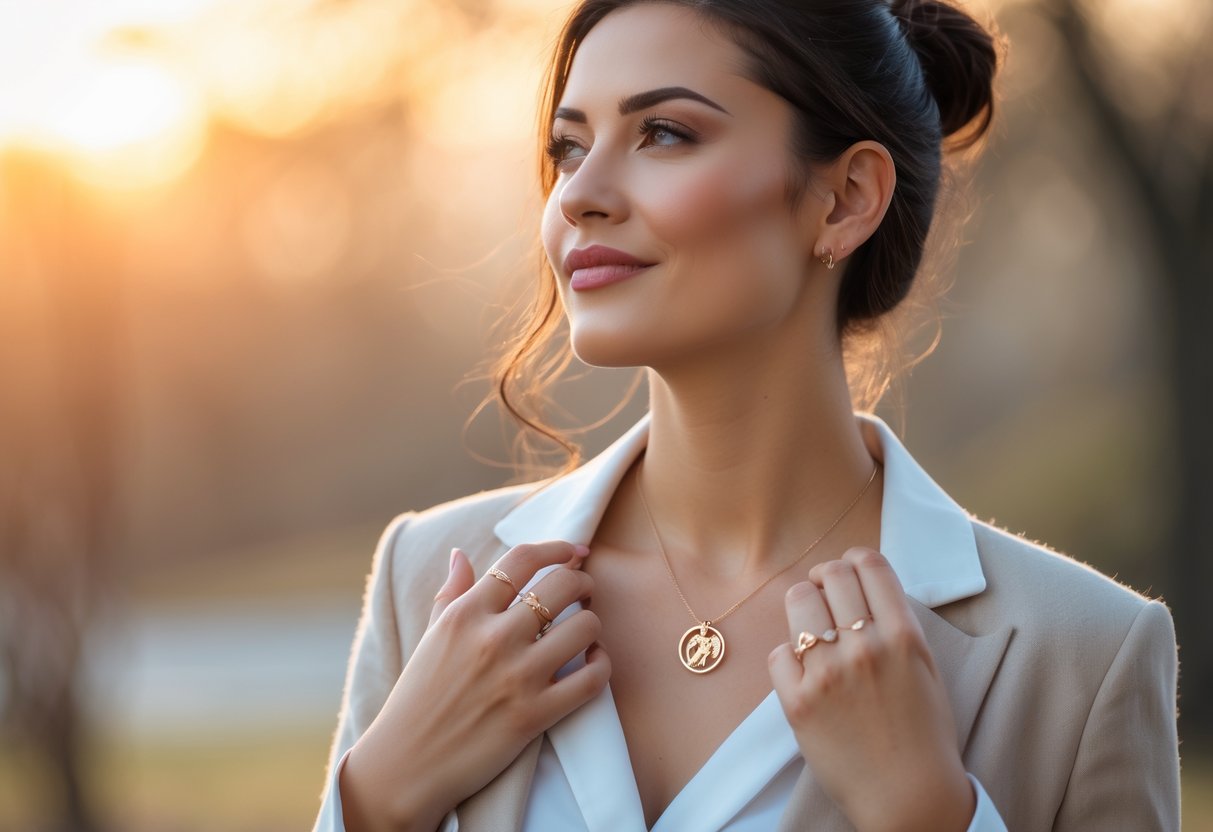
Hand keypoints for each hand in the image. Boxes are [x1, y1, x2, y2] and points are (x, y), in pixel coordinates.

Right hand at [340, 541, 610, 831]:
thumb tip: (460, 554)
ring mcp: (516, 677)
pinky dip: (601, 666)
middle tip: (584, 591)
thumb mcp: (430, 636)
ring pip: (585, 626)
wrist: (404, 765)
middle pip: (563, 584)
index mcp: (465, 614)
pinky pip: (591, 679)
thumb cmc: (417, 698)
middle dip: (583, 581)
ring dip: (592, 624)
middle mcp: (493, 638)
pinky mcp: (533, 716)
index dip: (556, 547)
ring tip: (585, 631)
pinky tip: (592, 663)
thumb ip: (451, 592)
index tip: (573, 551)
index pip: (522, 560)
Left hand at [768, 547, 973, 831]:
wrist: (909, 795)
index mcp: (904, 636)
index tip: (847, 571)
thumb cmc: (922, 733)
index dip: (853, 561)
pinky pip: (778, 652)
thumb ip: (896, 624)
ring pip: (798, 601)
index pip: (869, 564)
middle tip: (824, 596)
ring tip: (811, 632)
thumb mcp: (924, 667)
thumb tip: (862, 583)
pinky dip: (788, 660)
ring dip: (803, 610)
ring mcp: (829, 674)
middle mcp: (866, 647)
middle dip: (824, 580)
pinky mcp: (798, 701)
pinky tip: (804, 676)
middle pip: (830, 576)